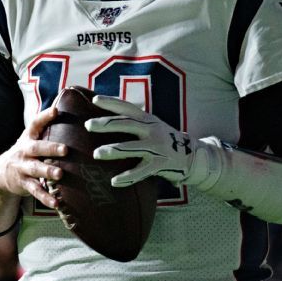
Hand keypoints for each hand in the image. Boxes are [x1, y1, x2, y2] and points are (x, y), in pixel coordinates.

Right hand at [0, 105, 67, 209]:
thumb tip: (66, 111)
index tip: (56, 111)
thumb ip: (47, 128)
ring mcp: (23, 168)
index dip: (45, 117)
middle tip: (65, 149)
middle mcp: (24, 151)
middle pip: (37, 148)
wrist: (0, 173)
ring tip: (60, 174)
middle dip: (51, 148)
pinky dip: (46, 197)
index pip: (35, 124)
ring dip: (47, 171)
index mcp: (28, 138)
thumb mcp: (31, 139)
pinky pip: (35, 191)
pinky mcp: (23, 184)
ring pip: (35, 169)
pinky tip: (57, 203)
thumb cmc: (26, 152)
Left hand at [85, 96, 219, 187]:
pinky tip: (114, 181)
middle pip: (126, 124)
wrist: (194, 156)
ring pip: (130, 147)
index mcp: (148, 119)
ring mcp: (157, 147)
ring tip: (96, 153)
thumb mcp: (152, 126)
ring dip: (112, 150)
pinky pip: (141, 171)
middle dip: (106, 124)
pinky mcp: (161, 165)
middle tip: (88, 125)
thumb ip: (134, 123)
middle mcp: (152, 130)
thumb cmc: (164, 140)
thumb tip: (105, 121)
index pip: (127, 107)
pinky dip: (127, 177)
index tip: (94, 100)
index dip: (112, 102)